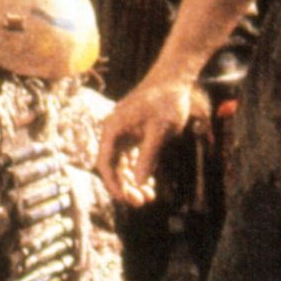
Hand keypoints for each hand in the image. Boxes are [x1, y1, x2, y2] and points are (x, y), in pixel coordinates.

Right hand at [96, 76, 195, 206]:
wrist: (175, 78)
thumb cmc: (167, 100)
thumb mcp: (160, 129)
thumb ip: (148, 156)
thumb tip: (139, 182)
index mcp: (114, 128)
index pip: (105, 163)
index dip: (113, 184)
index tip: (126, 199)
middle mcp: (114, 131)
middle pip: (113, 166)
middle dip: (125, 186)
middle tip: (141, 202)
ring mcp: (124, 132)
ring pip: (123, 164)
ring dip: (133, 181)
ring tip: (149, 197)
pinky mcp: (135, 132)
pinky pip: (132, 157)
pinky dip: (140, 170)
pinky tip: (151, 183)